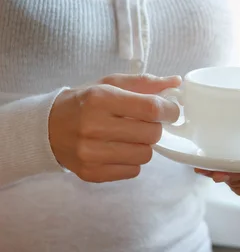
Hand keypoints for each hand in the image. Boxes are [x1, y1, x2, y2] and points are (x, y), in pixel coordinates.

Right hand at [48, 74, 180, 182]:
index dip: (169, 110)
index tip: (170, 111)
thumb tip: (176, 82)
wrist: (47, 128)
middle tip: (144, 123)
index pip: (151, 108)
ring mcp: (91, 153)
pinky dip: (132, 161)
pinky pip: (133, 171)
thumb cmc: (85, 102)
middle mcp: (93, 127)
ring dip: (144, 146)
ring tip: (130, 137)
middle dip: (155, 128)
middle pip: (151, 134)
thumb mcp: (111, 84)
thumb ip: (144, 83)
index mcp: (100, 99)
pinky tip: (119, 150)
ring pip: (145, 155)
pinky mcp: (91, 173)